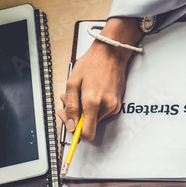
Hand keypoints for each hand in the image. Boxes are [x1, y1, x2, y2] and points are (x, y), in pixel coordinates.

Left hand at [57, 18, 141, 140]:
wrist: (111, 53)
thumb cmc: (92, 63)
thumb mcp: (73, 82)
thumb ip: (71, 107)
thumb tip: (70, 125)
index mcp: (93, 102)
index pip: (86, 133)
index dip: (75, 131)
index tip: (69, 123)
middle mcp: (106, 107)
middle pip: (89, 126)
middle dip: (77, 116)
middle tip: (68, 102)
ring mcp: (114, 107)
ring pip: (95, 120)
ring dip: (84, 111)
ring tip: (79, 94)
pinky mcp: (117, 105)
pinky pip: (101, 113)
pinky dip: (93, 107)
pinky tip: (89, 94)